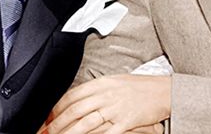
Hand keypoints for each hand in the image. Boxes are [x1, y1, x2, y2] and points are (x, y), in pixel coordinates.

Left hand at [41, 74, 170, 133]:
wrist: (163, 91)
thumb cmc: (140, 87)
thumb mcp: (115, 82)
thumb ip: (96, 90)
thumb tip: (76, 100)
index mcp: (102, 83)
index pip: (72, 95)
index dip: (57, 109)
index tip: (48, 119)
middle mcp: (106, 94)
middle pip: (75, 110)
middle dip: (57, 124)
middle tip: (46, 133)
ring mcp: (116, 108)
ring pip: (86, 123)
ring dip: (69, 133)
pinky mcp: (126, 121)